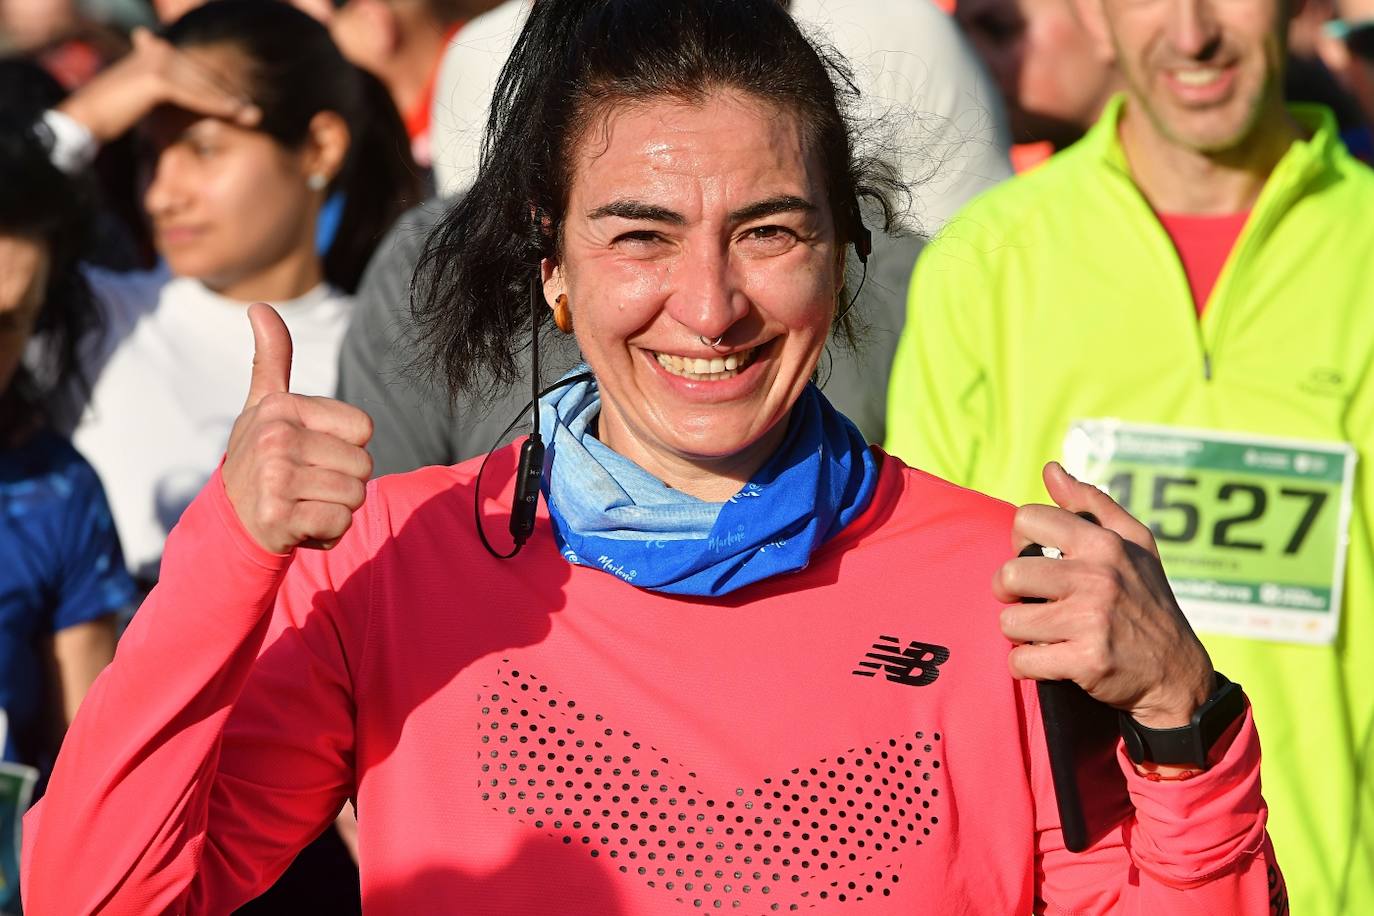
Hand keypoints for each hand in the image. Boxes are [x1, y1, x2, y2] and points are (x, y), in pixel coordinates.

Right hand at [55, 27, 259, 143]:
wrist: (85, 118)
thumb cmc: (113, 113)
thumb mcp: (142, 96)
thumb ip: (163, 90)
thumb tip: (178, 97)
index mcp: (153, 51)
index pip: (195, 67)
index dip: (219, 85)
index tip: (242, 100)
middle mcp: (155, 51)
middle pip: (202, 74)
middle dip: (229, 93)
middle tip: (254, 110)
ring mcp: (155, 61)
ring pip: (201, 84)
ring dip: (228, 101)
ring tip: (253, 115)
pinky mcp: (154, 78)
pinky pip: (192, 94)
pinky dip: (214, 105)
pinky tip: (233, 114)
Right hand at [223, 304, 372, 553]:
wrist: (230, 521)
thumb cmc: (260, 456)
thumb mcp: (264, 404)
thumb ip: (271, 358)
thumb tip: (259, 307)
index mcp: (280, 408)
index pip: (364, 429)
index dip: (347, 446)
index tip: (311, 451)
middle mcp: (275, 438)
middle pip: (364, 465)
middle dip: (344, 481)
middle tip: (307, 483)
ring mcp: (275, 478)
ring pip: (355, 496)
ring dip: (337, 507)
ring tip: (303, 502)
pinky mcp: (278, 517)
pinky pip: (340, 523)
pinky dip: (328, 532)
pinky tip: (300, 525)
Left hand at [992, 462, 1213, 728]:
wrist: (1176, 673)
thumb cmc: (1147, 601)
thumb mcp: (1135, 544)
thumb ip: (1091, 503)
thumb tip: (1051, 470)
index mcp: (1104, 544)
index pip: (1027, 519)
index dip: (1021, 541)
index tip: (1035, 560)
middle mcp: (1098, 578)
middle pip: (1008, 574)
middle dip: (1008, 592)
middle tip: (1027, 601)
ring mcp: (1091, 621)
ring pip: (1009, 621)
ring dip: (1018, 632)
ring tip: (1041, 631)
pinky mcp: (1086, 661)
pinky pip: (1021, 661)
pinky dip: (1025, 665)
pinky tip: (1046, 660)